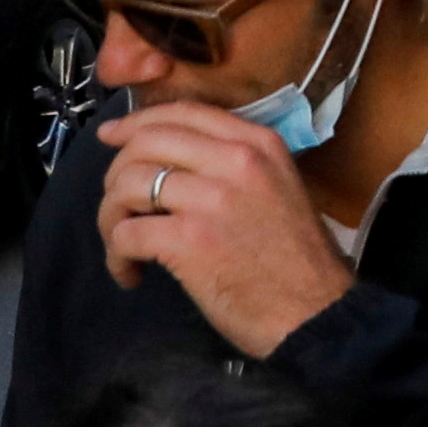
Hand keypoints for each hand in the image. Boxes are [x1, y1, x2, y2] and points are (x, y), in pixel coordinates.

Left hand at [90, 102, 355, 355]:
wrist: (316, 313)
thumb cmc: (300, 261)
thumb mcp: (280, 188)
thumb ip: (235, 167)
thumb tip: (173, 165)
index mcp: (259, 145)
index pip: (184, 113)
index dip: (137, 122)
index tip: (111, 136)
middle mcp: (235, 161)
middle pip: (146, 143)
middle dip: (117, 173)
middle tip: (118, 205)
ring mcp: (211, 199)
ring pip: (127, 185)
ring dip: (111, 217)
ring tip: (122, 245)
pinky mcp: (189, 240)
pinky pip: (126, 232)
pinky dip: (117, 256)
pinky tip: (130, 273)